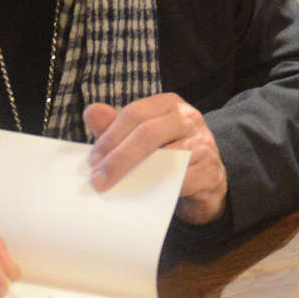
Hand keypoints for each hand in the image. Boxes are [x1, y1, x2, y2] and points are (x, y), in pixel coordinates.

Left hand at [85, 95, 228, 225]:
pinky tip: (139, 194)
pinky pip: (177, 179)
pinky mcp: (208, 170)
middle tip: (98, 179)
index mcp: (168, 103)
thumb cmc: (169, 152)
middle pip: (147, 134)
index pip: (135, 113)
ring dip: (134, 175)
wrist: (207, 179)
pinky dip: (156, 187)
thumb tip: (91, 112)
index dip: (110, 136)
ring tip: (114, 187)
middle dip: (118, 158)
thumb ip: (116, 126)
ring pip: (164, 157)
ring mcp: (202, 143)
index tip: (93, 159)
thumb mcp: (142, 136)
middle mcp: (188, 118)